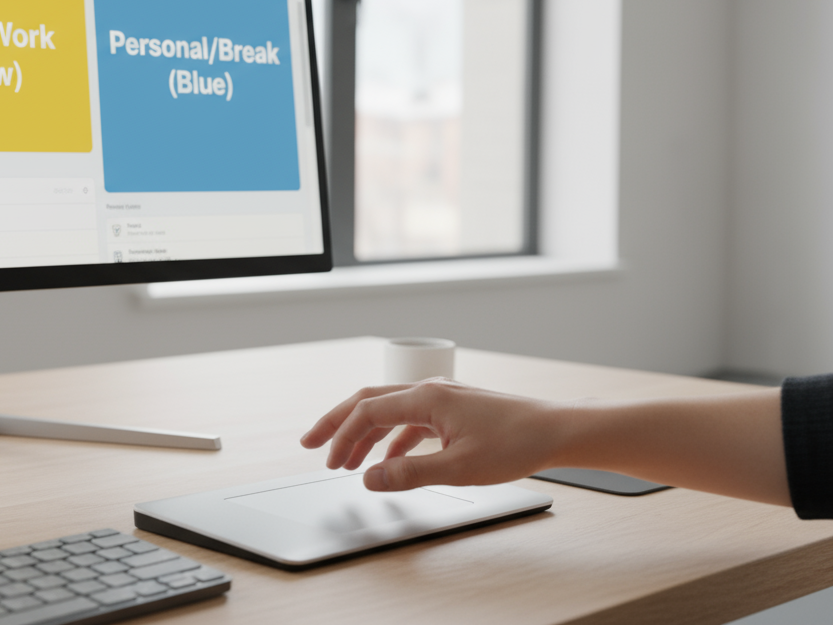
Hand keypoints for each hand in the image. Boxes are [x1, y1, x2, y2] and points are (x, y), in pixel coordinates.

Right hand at [300, 378, 565, 491]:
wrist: (556, 431)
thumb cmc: (515, 444)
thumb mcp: (458, 467)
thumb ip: (408, 473)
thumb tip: (369, 478)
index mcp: (425, 397)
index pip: (367, 411)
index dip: (342, 436)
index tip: (327, 460)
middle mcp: (429, 391)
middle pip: (368, 401)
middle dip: (337, 422)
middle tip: (311, 443)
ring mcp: (441, 399)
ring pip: (388, 411)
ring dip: (364, 434)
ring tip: (347, 461)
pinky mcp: (453, 410)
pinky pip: (410, 421)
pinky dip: (392, 439)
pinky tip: (390, 460)